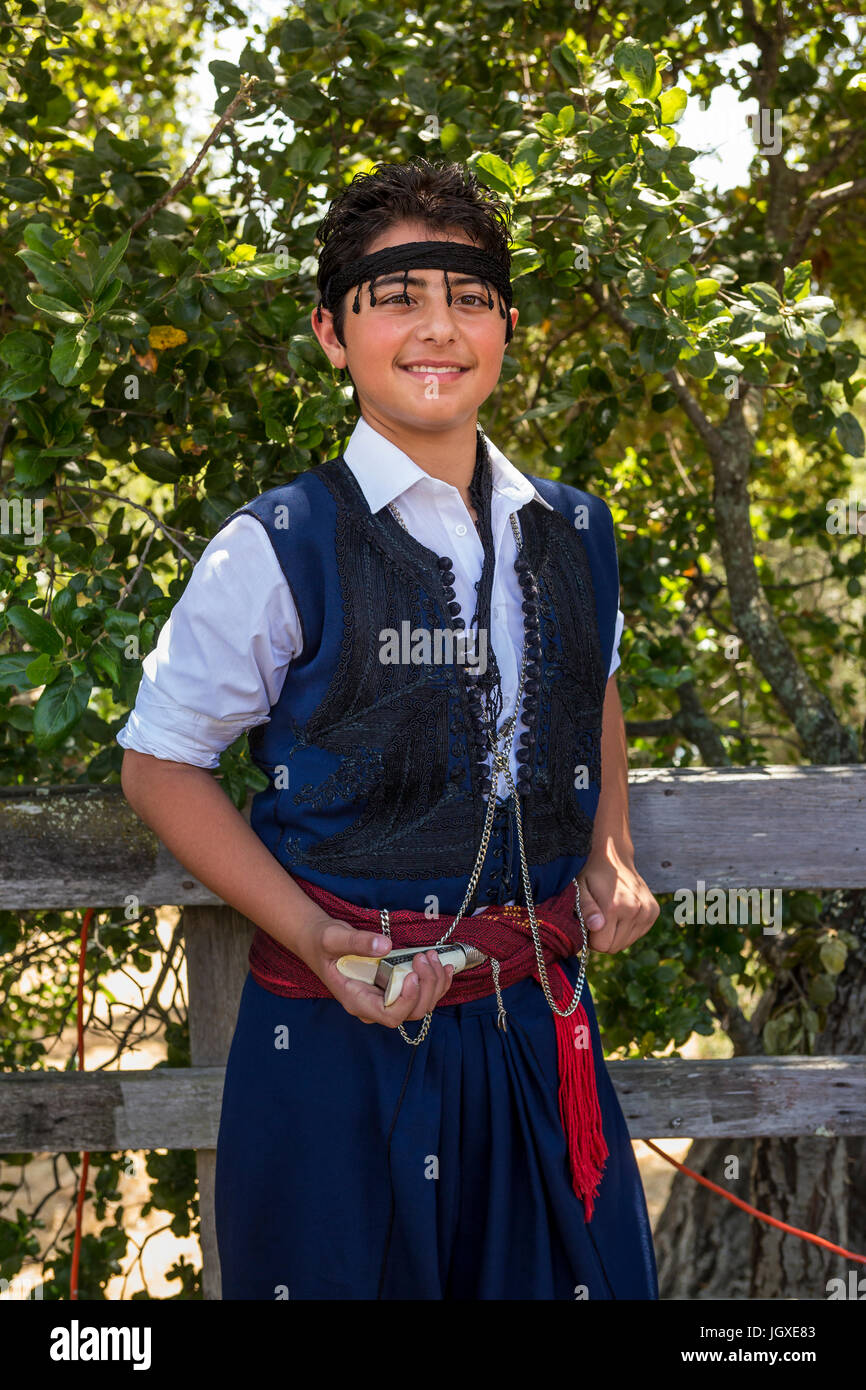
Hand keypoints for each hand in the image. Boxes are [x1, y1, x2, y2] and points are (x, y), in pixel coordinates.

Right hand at [293, 913, 454, 1026]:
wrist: (318, 942)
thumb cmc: (322, 943)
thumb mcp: (334, 939)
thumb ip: (357, 942)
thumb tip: (385, 946)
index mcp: (357, 1000)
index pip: (390, 1016)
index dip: (407, 1001)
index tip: (412, 974)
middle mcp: (374, 1005)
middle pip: (412, 1012)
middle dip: (426, 986)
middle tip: (424, 957)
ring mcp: (385, 998)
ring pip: (421, 1004)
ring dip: (434, 982)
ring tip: (432, 956)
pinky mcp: (394, 987)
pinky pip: (422, 993)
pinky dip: (437, 981)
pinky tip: (444, 965)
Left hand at [576, 843, 659, 953]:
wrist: (613, 856)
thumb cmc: (590, 874)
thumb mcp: (579, 889)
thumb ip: (585, 909)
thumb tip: (597, 926)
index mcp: (616, 906)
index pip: (602, 945)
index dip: (590, 938)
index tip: (587, 923)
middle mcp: (636, 910)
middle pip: (614, 947)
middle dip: (602, 937)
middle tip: (596, 918)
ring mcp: (648, 911)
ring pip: (625, 943)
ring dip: (614, 934)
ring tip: (608, 914)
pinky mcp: (654, 912)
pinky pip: (635, 935)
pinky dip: (625, 929)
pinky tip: (620, 912)